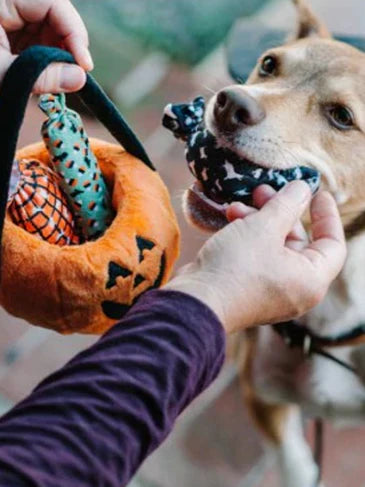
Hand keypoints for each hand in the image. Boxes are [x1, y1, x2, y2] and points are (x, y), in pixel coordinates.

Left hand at [0, 0, 91, 92]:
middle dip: (70, 47)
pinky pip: (41, 45)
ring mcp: (13, 19)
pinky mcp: (14, 36)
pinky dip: (49, 63)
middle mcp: (11, 4)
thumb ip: (39, 74)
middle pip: (56, 18)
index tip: (85, 65)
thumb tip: (81, 79)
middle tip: (77, 75)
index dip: (74, 33)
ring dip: (60, 57)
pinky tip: (48, 78)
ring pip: (51, 33)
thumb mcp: (0, 71)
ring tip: (58, 80)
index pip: (52, 4)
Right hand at [164, 181, 345, 333]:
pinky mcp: (249, 289)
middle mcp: (295, 289)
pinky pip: (257, 258)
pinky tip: (230, 220)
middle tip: (264, 190)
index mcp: (311, 279)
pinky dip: (248, 237)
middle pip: (298, 242)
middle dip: (280, 212)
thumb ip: (287, 205)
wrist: (197, 301)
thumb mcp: (264, 227)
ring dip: (259, 221)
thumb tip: (302, 188)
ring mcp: (271, 291)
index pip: (332, 244)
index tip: (318, 193)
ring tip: (238, 205)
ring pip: (274, 247)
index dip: (327, 216)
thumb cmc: (236, 267)